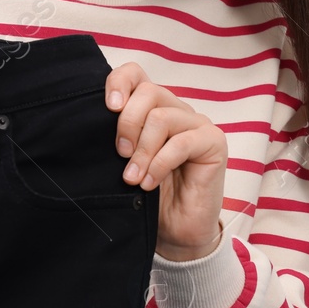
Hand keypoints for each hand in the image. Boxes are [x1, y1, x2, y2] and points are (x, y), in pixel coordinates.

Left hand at [106, 62, 225, 260]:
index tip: (108, 107)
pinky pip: (182, 143)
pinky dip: (160, 164)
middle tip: (119, 155)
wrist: (175, 232)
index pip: (136, 74)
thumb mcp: (125, 163)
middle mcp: (176, 110)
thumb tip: (94, 122)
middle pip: (148, 92)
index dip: (119, 82)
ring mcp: (197, 124)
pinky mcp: (214, 142)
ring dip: (142, 151)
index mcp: (152, 108)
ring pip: (161, 117)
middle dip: (127, 123)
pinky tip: (150, 183)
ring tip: (132, 178)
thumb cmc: (148, 197)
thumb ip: (117, 138)